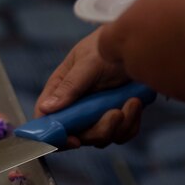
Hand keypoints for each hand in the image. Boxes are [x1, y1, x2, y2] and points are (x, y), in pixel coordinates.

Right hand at [35, 28, 143, 148]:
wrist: (138, 44)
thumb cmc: (106, 48)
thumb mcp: (87, 64)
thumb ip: (68, 87)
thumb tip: (46, 108)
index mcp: (60, 90)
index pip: (47, 119)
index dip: (55, 135)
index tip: (74, 140)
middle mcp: (75, 105)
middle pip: (77, 135)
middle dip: (98, 131)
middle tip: (115, 113)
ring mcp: (95, 113)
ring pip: (100, 137)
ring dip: (119, 126)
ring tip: (131, 102)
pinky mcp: (115, 116)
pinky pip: (120, 133)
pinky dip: (130, 124)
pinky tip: (135, 103)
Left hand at [98, 0, 184, 103]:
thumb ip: (150, 0)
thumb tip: (151, 5)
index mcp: (123, 35)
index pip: (107, 43)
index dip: (121, 36)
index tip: (140, 26)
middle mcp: (134, 63)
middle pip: (134, 60)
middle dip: (150, 50)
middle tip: (175, 33)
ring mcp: (159, 82)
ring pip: (160, 74)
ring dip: (172, 63)